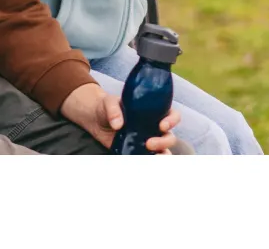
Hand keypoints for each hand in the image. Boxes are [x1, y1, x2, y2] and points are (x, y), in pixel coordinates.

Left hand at [59, 82, 181, 152]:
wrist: (95, 118)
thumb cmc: (107, 106)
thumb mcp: (109, 103)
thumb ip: (114, 111)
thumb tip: (118, 124)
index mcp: (154, 112)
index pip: (172, 115)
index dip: (172, 121)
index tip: (162, 125)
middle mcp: (153, 127)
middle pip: (170, 137)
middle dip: (164, 142)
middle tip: (149, 143)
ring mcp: (146, 141)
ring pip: (163, 151)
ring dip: (162, 156)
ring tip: (152, 159)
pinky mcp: (136, 152)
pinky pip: (147, 160)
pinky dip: (147, 163)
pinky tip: (141, 165)